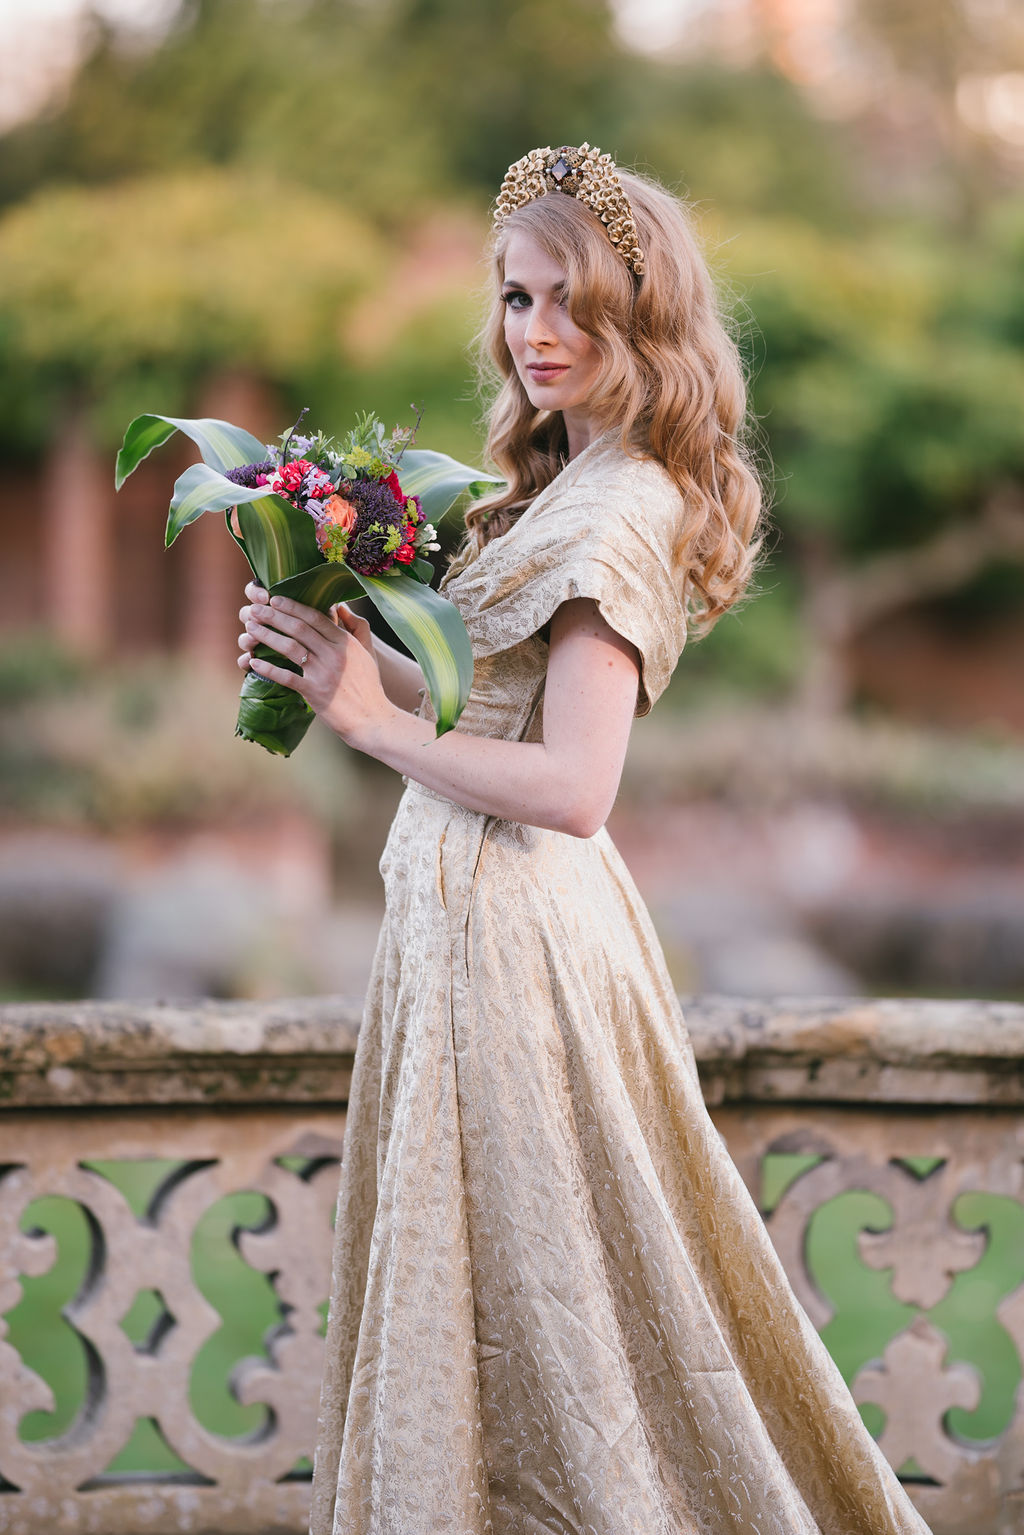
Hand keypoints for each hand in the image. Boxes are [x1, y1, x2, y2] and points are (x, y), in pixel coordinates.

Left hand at [238, 581, 390, 747]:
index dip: (292, 606)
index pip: (315, 617)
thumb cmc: (369, 686)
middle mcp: (334, 654)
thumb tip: (341, 607)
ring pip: (290, 647)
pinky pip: (286, 677)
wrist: (373, 719)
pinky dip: (268, 668)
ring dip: (267, 636)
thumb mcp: (367, 653)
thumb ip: (357, 627)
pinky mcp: (315, 692)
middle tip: (255, 609)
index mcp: (345, 642)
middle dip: (273, 616)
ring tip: (250, 629)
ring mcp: (324, 673)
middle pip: (299, 628)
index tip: (275, 599)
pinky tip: (253, 662)